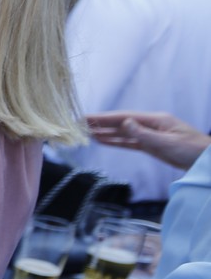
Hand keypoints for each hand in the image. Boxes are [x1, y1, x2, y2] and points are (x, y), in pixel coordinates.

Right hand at [85, 111, 210, 170]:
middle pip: (121, 123)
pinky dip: (116, 141)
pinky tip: (104, 140)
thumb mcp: (167, 142)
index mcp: (156, 120)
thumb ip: (144, 134)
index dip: (105, 117)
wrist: (206, 161)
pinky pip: (129, 142)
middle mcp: (151, 125)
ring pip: (123, 132)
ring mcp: (151, 135)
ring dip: (106, 132)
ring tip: (87, 132)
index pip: (125, 117)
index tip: (87, 117)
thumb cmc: (192, 150)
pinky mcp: (152, 145)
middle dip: (101, 123)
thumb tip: (125, 123)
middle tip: (80, 123)